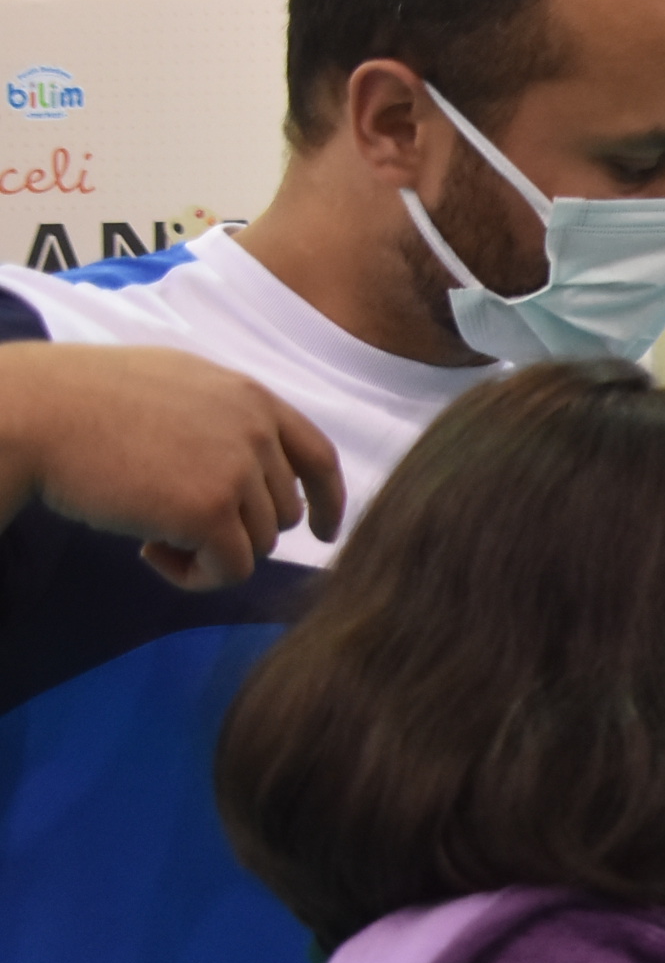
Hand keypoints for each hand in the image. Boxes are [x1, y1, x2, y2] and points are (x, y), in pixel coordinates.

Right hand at [0, 344, 344, 586]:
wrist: (39, 414)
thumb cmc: (86, 401)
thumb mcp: (177, 386)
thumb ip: (225, 420)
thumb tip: (255, 470)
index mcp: (251, 397)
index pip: (318, 457)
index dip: (328, 501)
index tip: (323, 533)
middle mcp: (255, 430)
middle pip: (282, 512)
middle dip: (236, 529)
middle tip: (170, 521)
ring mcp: (237, 469)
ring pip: (260, 545)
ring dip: (208, 551)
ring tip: (150, 529)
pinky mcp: (210, 511)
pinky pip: (230, 570)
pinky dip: (195, 576)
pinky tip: (148, 552)